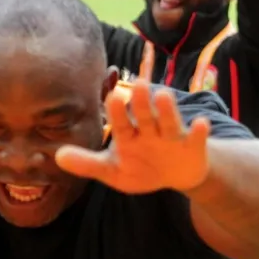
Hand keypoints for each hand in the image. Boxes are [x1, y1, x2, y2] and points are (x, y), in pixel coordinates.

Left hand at [54, 81, 209, 193]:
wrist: (176, 174)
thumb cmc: (140, 168)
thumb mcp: (113, 171)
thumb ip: (88, 164)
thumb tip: (57, 157)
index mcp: (128, 135)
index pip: (120, 123)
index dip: (116, 113)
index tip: (110, 98)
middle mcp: (149, 131)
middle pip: (144, 116)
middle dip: (140, 103)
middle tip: (136, 84)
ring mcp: (172, 137)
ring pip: (168, 121)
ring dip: (166, 109)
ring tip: (163, 95)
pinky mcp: (193, 146)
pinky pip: (196, 138)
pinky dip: (199, 132)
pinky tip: (201, 124)